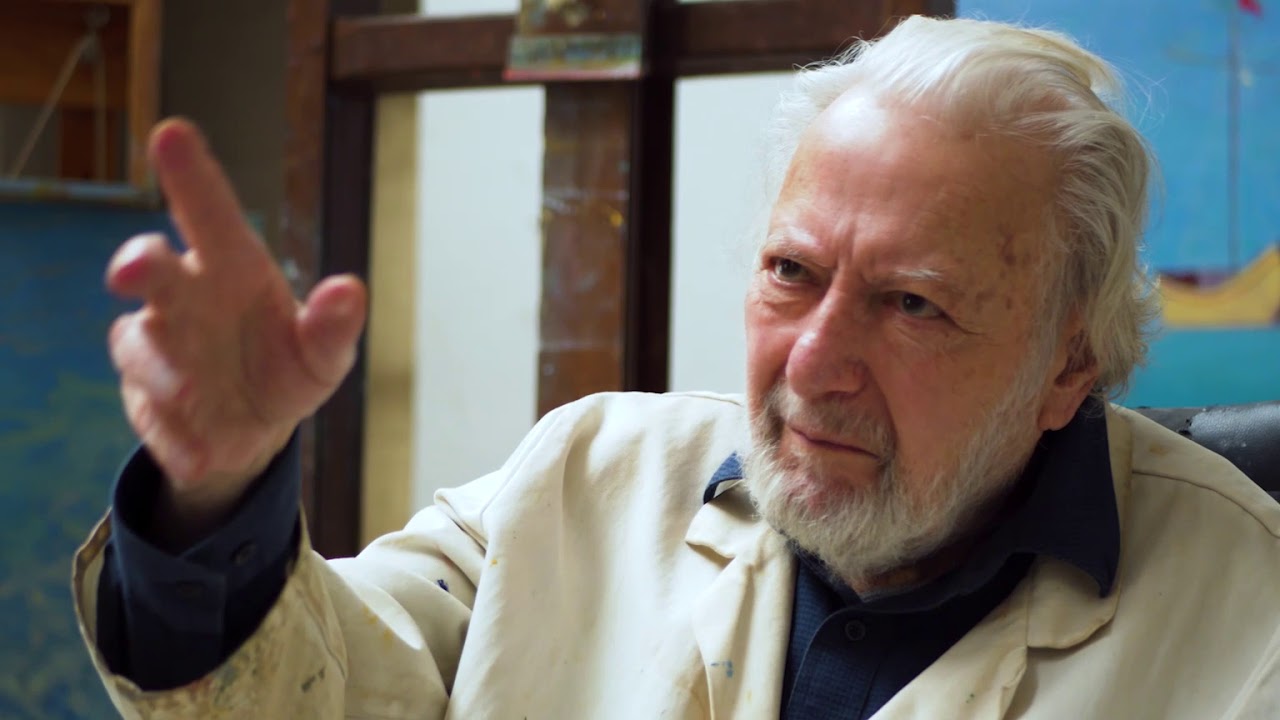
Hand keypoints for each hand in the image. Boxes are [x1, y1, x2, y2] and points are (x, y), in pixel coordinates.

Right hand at [106, 119, 366, 540]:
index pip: (210, 215)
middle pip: (152, 270)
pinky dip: (174, 439)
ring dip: (160, 369)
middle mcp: (186, 300)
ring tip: (191, 394)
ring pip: (139, 347)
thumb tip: (351, 290)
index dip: (191, 176)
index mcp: (232, 271)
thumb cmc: (287, 364)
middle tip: (130, 270)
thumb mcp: (324, 352)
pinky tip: (200, 458)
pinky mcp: (151, 406)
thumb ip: (334, 324)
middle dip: (139, 264)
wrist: (258, 428)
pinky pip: (153, 420)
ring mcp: (161, 351)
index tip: (171, 133)